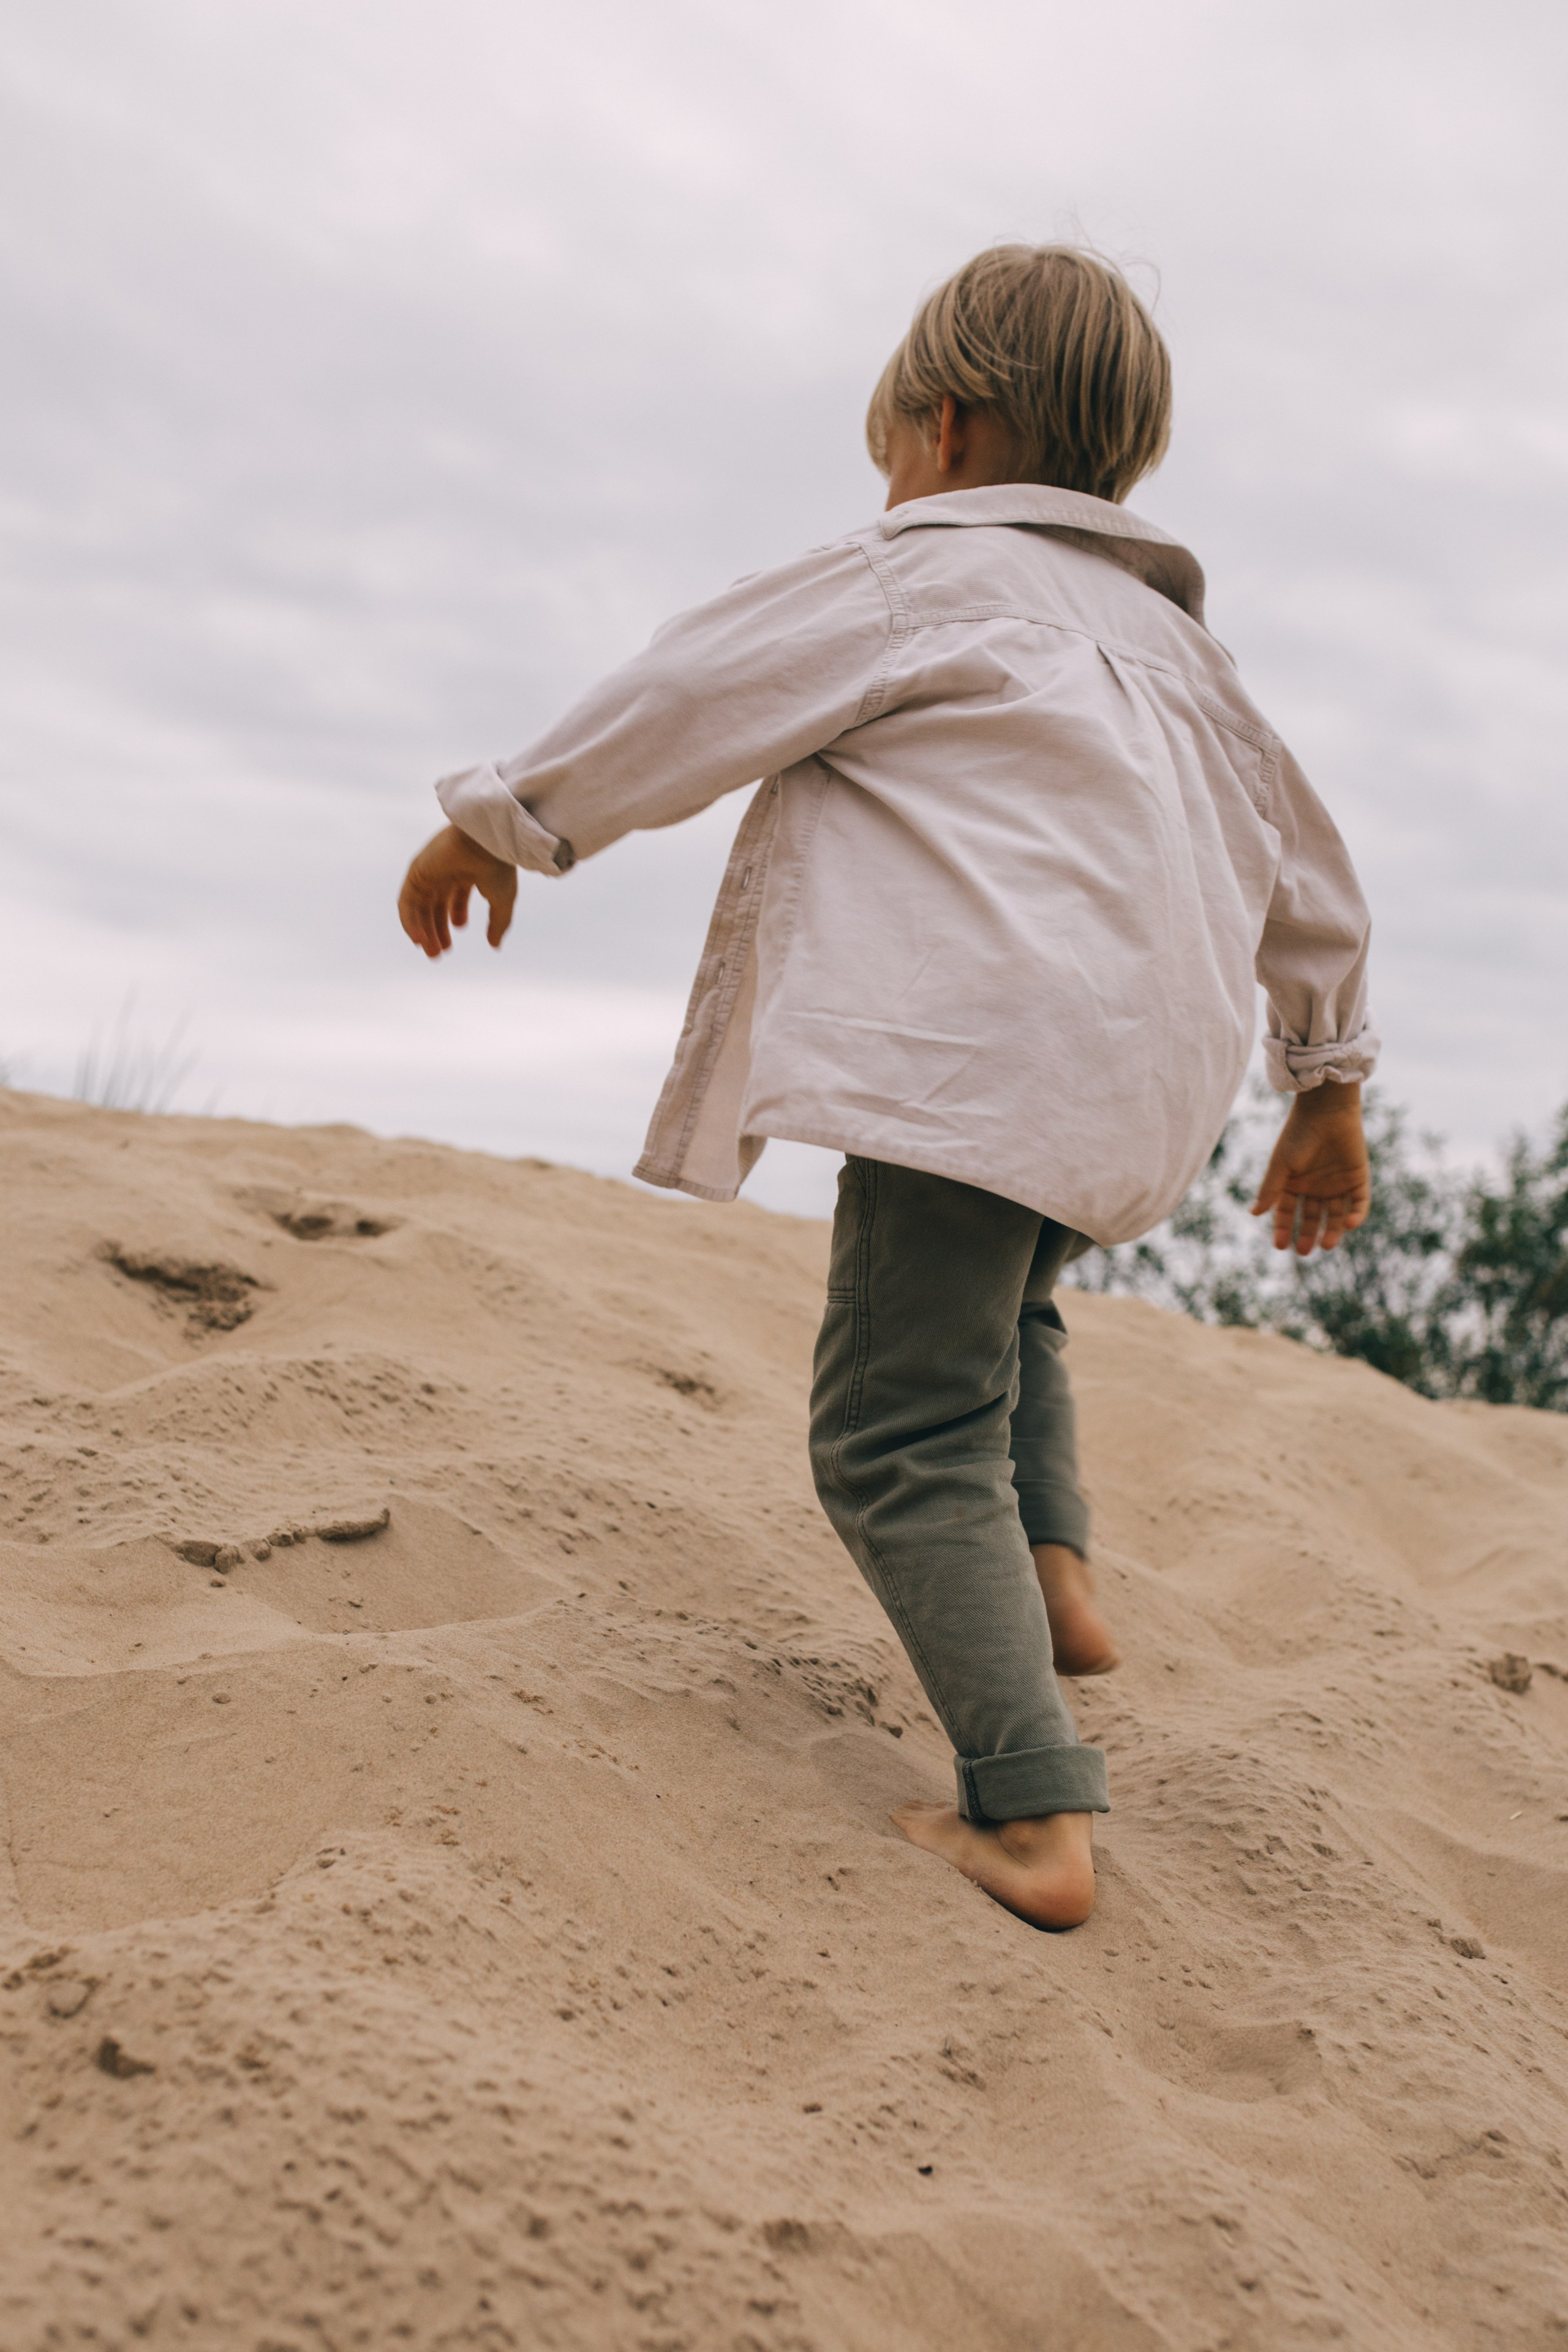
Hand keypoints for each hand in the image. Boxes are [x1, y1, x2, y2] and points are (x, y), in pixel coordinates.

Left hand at [397, 825, 516, 958]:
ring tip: (430, 951)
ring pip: (419, 907)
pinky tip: (419, 939)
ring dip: (423, 930)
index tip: (455, 937)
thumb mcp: (502, 900)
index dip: (454, 919)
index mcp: (467, 872)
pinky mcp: (416, 872)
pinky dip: (410, 922)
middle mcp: (446, 871)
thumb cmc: (498, 866)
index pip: (454, 898)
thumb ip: (498, 923)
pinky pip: (406, 902)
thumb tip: (494, 945)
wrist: (486, 843)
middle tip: (438, 953)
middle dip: (436, 930)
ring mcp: (429, 870)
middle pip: (435, 905)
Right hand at [1251, 1082, 1370, 1254]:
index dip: (1284, 1229)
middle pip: (1312, 1218)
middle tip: (1304, 1252)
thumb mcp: (1282, 1164)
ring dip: (1332, 1231)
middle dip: (1308, 1235)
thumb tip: (1254, 1214)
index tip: (1281, 1246)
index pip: (1287, 1212)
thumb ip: (1270, 1189)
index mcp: (1294, 1183)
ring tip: (1326, 1245)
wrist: (1328, 1110)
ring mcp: (1338, 1184)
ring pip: (1336, 1215)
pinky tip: (1349, 1225)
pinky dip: (1356, 1216)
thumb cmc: (1299, 1134)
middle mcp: (1315, 1187)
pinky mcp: (1358, 1179)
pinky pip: (1359, 1203)